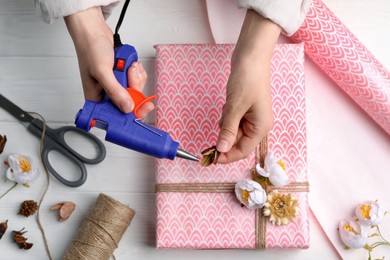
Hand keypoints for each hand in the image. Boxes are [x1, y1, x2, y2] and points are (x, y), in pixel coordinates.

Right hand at [64, 6, 152, 116]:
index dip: (130, 115)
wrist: (95, 30)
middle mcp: (107, 95)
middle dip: (134, 88)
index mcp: (96, 100)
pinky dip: (136, 72)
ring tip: (126, 66)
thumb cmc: (90, 49)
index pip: (115, 116)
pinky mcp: (123, 78)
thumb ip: (115, 91)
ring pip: (136, 91)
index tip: (142, 108)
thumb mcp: (102, 72)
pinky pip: (137, 81)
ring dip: (135, 77)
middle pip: (130, 103)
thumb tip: (127, 107)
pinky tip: (129, 64)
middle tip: (129, 75)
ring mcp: (117, 86)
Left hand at [216, 10, 280, 162]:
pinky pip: (233, 120)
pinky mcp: (245, 108)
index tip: (211, 159)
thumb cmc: (247, 79)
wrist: (251, 56)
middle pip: (238, 142)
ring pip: (234, 130)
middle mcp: (259, 124)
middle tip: (209, 137)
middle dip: (224, 139)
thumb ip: (228, 130)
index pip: (243, 150)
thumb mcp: (235, 107)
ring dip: (225, 125)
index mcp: (261, 127)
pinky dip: (227, 116)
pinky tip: (227, 104)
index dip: (227, 156)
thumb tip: (221, 149)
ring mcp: (252, 116)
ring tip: (226, 108)